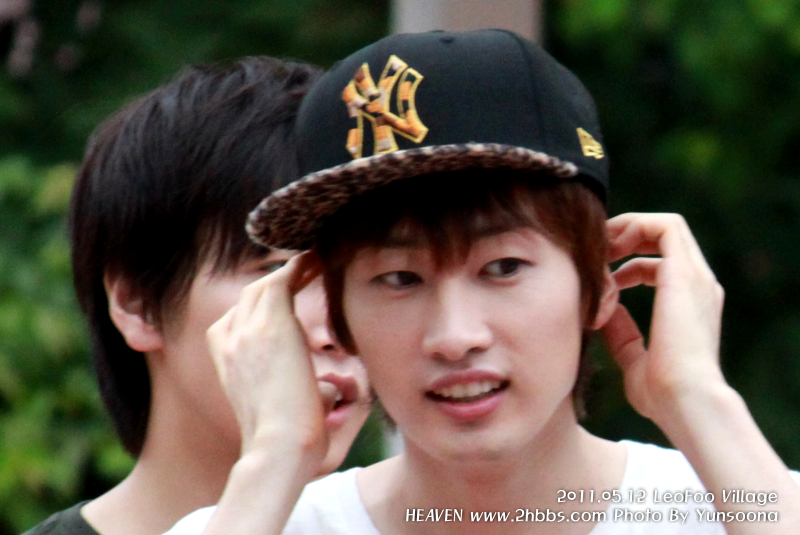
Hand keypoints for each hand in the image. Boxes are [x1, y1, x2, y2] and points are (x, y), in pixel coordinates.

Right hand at [207, 252, 333, 464]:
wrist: (278, 447)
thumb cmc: (286, 438)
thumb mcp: (280, 407)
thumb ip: (293, 389)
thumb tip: (329, 388)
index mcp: (224, 357)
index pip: (241, 317)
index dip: (265, 303)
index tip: (288, 295)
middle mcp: (227, 339)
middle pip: (250, 296)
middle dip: (276, 282)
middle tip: (304, 270)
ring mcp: (245, 330)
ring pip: (265, 286)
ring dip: (290, 272)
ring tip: (314, 262)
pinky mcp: (270, 325)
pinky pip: (282, 280)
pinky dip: (299, 268)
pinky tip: (317, 260)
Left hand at [602, 213, 726, 422]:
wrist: (685, 402)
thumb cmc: (660, 393)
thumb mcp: (633, 359)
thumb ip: (623, 333)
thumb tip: (607, 310)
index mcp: (690, 304)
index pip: (661, 262)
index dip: (626, 259)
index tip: (597, 270)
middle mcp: (698, 285)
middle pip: (664, 237)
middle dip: (624, 236)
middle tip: (594, 250)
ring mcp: (696, 277)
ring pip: (665, 225)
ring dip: (628, 228)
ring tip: (598, 247)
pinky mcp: (686, 273)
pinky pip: (664, 227)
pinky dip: (633, 227)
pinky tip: (607, 250)